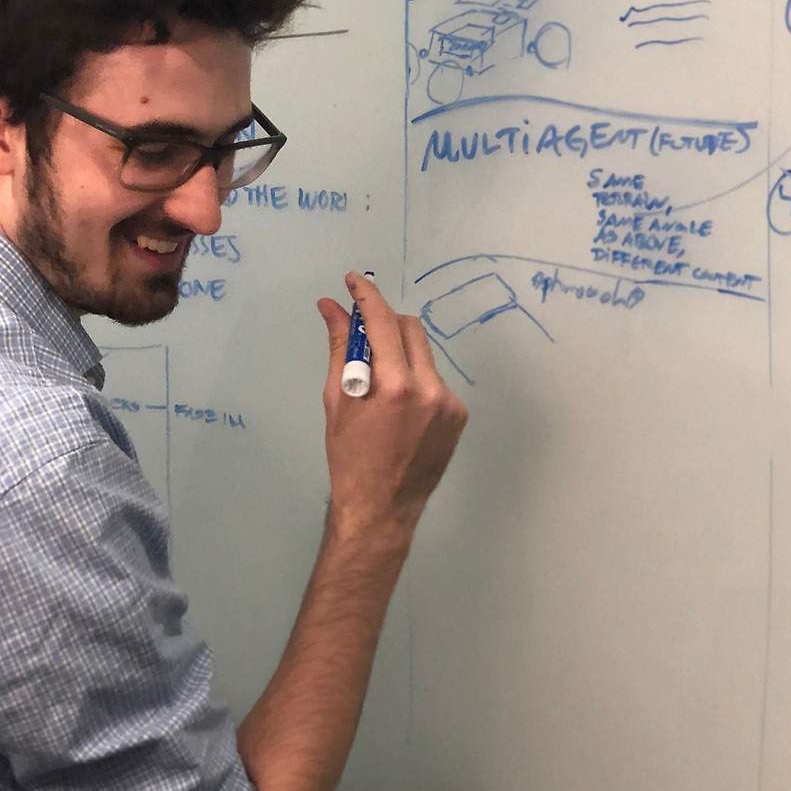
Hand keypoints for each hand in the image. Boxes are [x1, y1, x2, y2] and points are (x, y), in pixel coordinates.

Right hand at [317, 272, 467, 539]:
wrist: (381, 509)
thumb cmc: (350, 458)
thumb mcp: (337, 401)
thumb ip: (341, 348)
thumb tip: (332, 307)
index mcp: (394, 386)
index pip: (382, 322)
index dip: (367, 296)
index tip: (354, 281)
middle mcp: (429, 389)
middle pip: (409, 329)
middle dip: (383, 324)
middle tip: (361, 335)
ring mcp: (449, 403)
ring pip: (423, 353)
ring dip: (399, 353)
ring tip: (379, 383)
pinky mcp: (459, 415)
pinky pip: (434, 379)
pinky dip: (415, 379)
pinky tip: (400, 407)